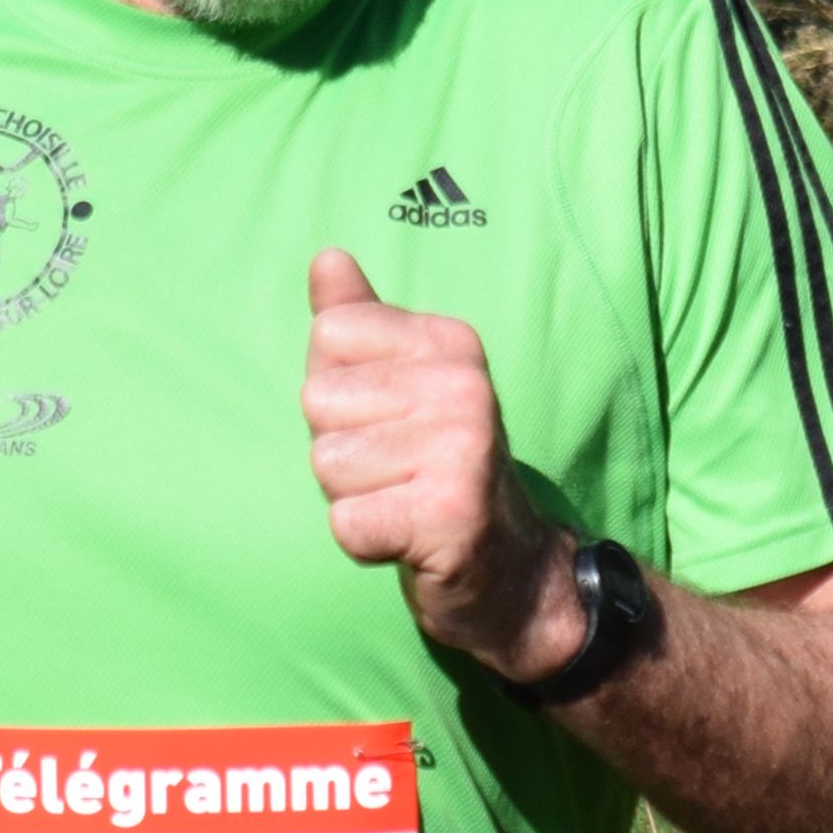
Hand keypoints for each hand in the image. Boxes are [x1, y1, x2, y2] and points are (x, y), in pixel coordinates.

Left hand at [302, 249, 576, 678]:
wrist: (513, 573)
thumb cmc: (439, 473)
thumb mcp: (407, 385)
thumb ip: (362, 322)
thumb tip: (326, 259)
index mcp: (450, 342)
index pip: (328, 338)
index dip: (338, 394)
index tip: (387, 424)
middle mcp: (463, 386)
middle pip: (318, 403)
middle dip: (340, 451)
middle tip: (396, 475)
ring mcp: (462, 450)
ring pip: (328, 465)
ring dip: (353, 498)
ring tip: (402, 503)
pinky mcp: (448, 516)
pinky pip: (347, 524)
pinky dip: (364, 543)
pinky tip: (406, 540)